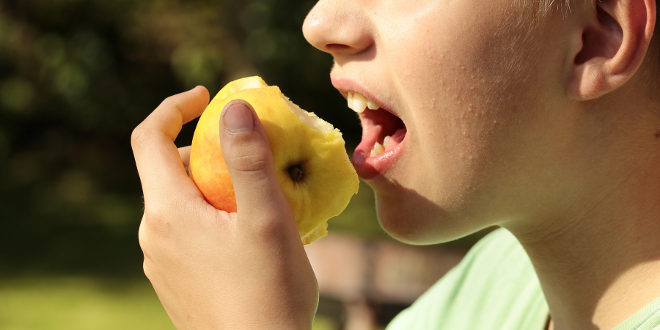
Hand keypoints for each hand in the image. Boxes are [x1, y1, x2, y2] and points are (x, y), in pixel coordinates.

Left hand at [131, 86, 317, 328]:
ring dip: (210, 185)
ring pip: (179, 203)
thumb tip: (235, 107)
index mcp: (168, 212)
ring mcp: (161, 262)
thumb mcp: (267, 219)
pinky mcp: (174, 281)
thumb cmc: (268, 292)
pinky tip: (246, 234)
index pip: (149, 138)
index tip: (207, 97)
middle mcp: (153, 235)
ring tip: (256, 196)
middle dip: (203, 149)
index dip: (174, 107)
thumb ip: (249, 160)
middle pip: (167, 171)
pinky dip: (209, 214)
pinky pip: (185, 231)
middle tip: (248, 151)